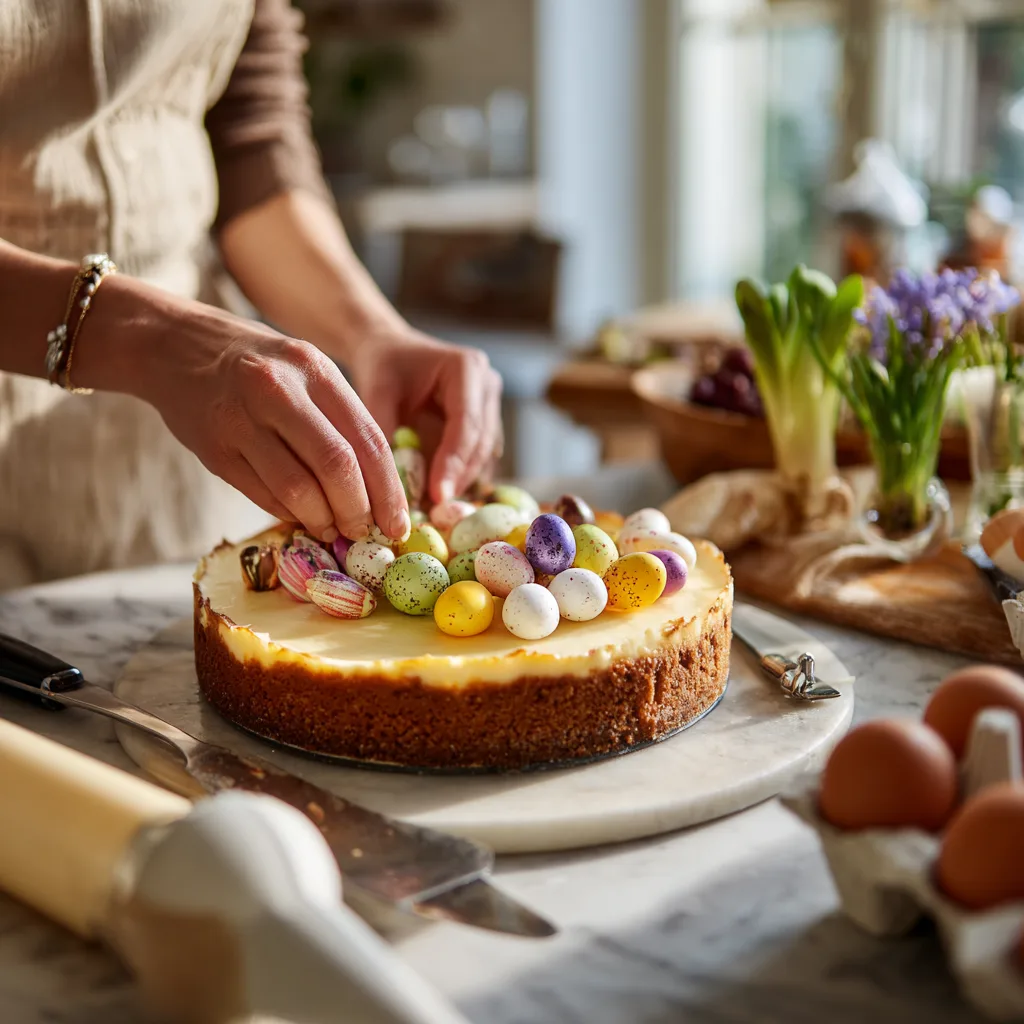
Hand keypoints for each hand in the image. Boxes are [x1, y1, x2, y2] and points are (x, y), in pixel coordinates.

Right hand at [125, 291, 408, 542]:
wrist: (171, 344)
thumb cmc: (254, 361)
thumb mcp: (303, 368)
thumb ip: (338, 417)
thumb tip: (378, 487)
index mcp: (313, 368)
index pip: (367, 439)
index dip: (388, 490)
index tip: (398, 523)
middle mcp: (277, 390)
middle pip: (336, 466)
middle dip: (358, 511)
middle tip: (365, 532)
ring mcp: (241, 420)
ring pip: (297, 489)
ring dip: (322, 520)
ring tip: (333, 529)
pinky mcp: (213, 449)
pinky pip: (262, 495)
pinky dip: (289, 513)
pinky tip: (300, 515)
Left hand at [349, 330, 503, 502]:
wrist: (390, 349)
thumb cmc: (383, 367)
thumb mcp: (376, 394)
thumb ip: (384, 434)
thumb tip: (390, 487)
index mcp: (466, 368)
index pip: (466, 424)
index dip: (453, 463)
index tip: (437, 496)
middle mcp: (487, 385)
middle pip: (480, 443)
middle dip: (458, 478)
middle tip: (434, 510)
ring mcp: (490, 404)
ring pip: (483, 454)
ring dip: (460, 481)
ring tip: (433, 508)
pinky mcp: (485, 423)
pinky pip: (477, 457)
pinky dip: (458, 476)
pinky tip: (437, 495)